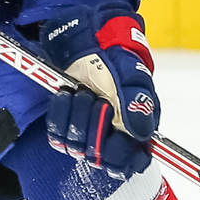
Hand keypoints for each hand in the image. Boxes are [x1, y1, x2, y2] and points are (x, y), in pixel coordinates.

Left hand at [35, 6, 158, 176]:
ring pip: (77, 148)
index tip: (114, 133)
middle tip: (98, 102)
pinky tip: (66, 95)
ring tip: (83, 93)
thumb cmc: (115, 55)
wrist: (87, 37)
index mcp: (137, 128)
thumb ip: (139, 101)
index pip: (132, 162)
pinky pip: (57, 136)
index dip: (121, 153)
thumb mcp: (131, 73)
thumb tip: (142, 132)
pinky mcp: (66, 125)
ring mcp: (88, 132)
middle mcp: (113, 135)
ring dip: (77, 117)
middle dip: (95, 129)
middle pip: (101, 159)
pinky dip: (60, 114)